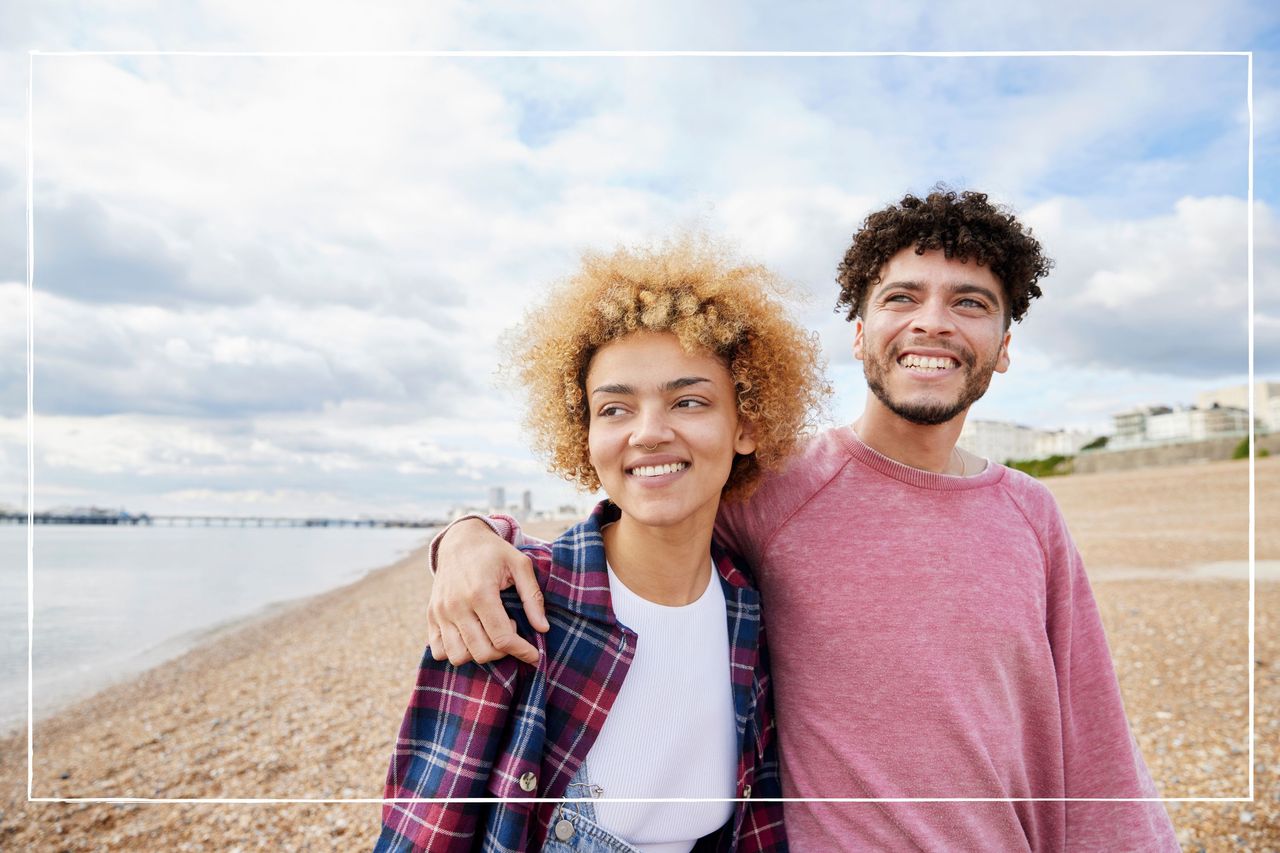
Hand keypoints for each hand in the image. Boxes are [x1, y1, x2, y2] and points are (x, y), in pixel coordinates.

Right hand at [426, 518, 548, 665]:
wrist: (459, 540)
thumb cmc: (494, 552)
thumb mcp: (520, 564)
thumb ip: (533, 597)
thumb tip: (543, 628)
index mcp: (480, 593)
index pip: (502, 637)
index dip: (522, 651)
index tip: (534, 654)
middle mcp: (456, 606)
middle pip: (481, 652)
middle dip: (502, 651)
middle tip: (510, 630)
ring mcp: (440, 612)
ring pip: (458, 657)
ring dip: (479, 653)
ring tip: (490, 631)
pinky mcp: (431, 615)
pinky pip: (439, 650)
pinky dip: (457, 651)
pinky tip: (472, 636)